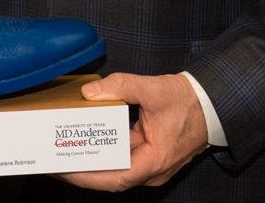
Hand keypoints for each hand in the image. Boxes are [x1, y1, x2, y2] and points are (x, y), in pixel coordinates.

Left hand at [56, 72, 208, 191]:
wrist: (210, 104)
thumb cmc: (188, 102)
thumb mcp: (154, 89)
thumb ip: (121, 86)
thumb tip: (90, 92)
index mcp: (154, 161)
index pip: (115, 178)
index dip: (87, 177)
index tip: (65, 170)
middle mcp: (151, 170)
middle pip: (110, 177)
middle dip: (81, 170)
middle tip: (54, 159)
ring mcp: (149, 164)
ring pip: (115, 168)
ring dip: (91, 161)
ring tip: (64, 150)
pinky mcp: (147, 155)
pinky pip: (121, 158)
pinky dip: (103, 151)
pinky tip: (86, 141)